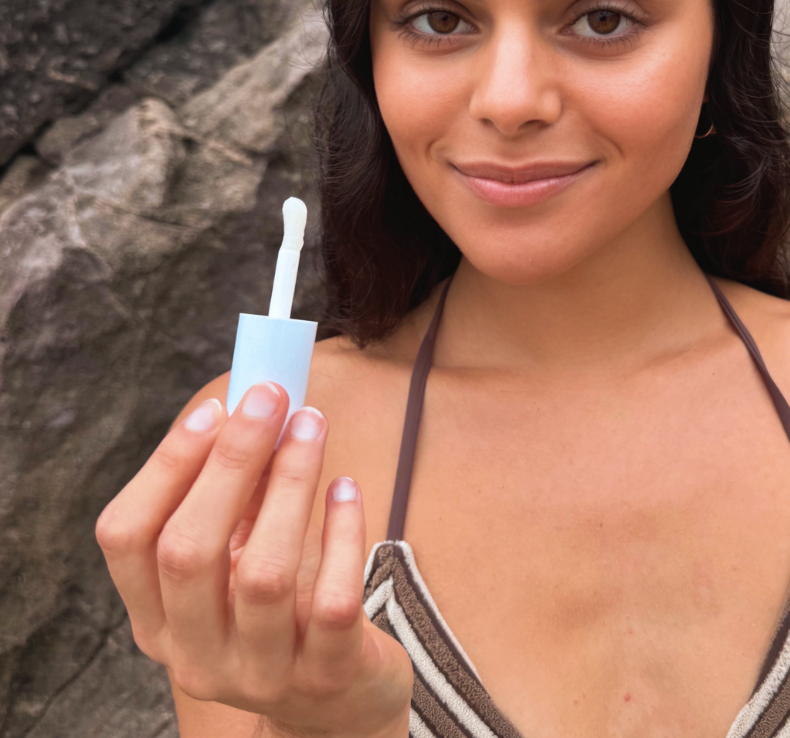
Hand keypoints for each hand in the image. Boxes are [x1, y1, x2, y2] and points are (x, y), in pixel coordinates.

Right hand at [95, 382, 412, 737]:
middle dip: (230, 462)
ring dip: (289, 484)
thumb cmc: (281, 612)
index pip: (126, 539)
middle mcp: (195, 653)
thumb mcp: (238, 562)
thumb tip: (251, 410)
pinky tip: (347, 489)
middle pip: (189, 550)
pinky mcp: (326, 674)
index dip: (165, 468)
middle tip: (271, 399)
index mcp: (157, 619)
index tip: (213, 409)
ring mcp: (259, 673)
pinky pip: (332, 599)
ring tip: (312, 427)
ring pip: (263, 573)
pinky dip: (342, 534)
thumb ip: (235, 499)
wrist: (336, 707)